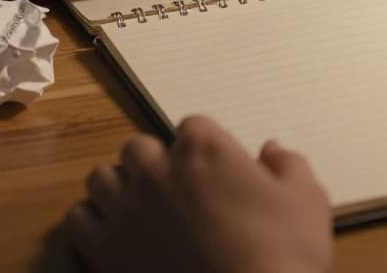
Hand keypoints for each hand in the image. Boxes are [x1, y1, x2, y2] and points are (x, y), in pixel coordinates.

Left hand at [66, 116, 331, 272]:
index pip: (193, 127)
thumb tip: (273, 150)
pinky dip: (94, 225)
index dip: (204, 151)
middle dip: (154, 164)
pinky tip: (115, 238)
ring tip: (139, 212)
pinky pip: (79, 221)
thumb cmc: (283, 257)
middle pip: (138, 149)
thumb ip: (289, 166)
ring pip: (101, 180)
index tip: (215, 174)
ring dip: (118, 190)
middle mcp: (156, 171)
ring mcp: (126, 211)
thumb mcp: (307, 203)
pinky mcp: (105, 251)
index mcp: (203, 149)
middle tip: (175, 191)